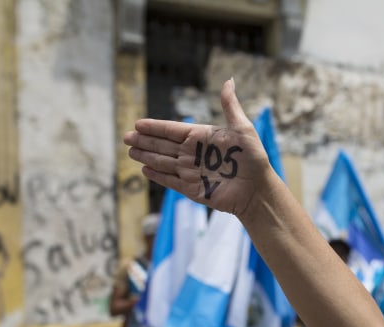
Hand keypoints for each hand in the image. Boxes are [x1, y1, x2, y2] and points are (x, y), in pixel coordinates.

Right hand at [124, 79, 272, 215]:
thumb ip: (230, 106)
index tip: (138, 124)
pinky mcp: (193, 189)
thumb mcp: (243, 128)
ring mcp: (192, 172)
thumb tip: (229, 80)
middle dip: (145, 141)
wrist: (258, 189)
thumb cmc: (253, 158)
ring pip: (164, 162)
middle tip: (126, 137)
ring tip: (131, 151)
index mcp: (202, 137)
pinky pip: (171, 181)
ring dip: (147, 156)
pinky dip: (158, 176)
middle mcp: (194, 154)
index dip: (155, 127)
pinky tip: (145, 170)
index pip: (173, 130)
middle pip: (164, 146)